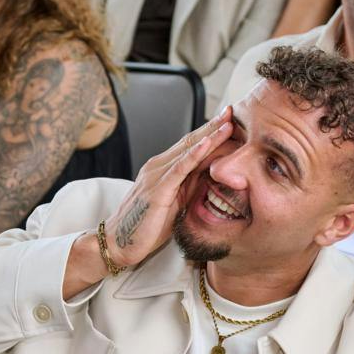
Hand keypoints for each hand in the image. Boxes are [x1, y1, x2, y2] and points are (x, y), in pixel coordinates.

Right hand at [101, 109, 233, 269]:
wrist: (120, 242)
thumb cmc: (148, 226)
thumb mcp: (177, 202)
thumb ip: (192, 186)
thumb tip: (217, 176)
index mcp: (164, 169)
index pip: (191, 145)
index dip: (210, 131)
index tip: (230, 120)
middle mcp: (158, 166)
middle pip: (190, 141)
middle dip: (212, 126)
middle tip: (233, 111)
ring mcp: (155, 176)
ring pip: (187, 150)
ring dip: (209, 136)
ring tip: (227, 123)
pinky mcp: (156, 190)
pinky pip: (178, 169)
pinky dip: (194, 155)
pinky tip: (207, 144)